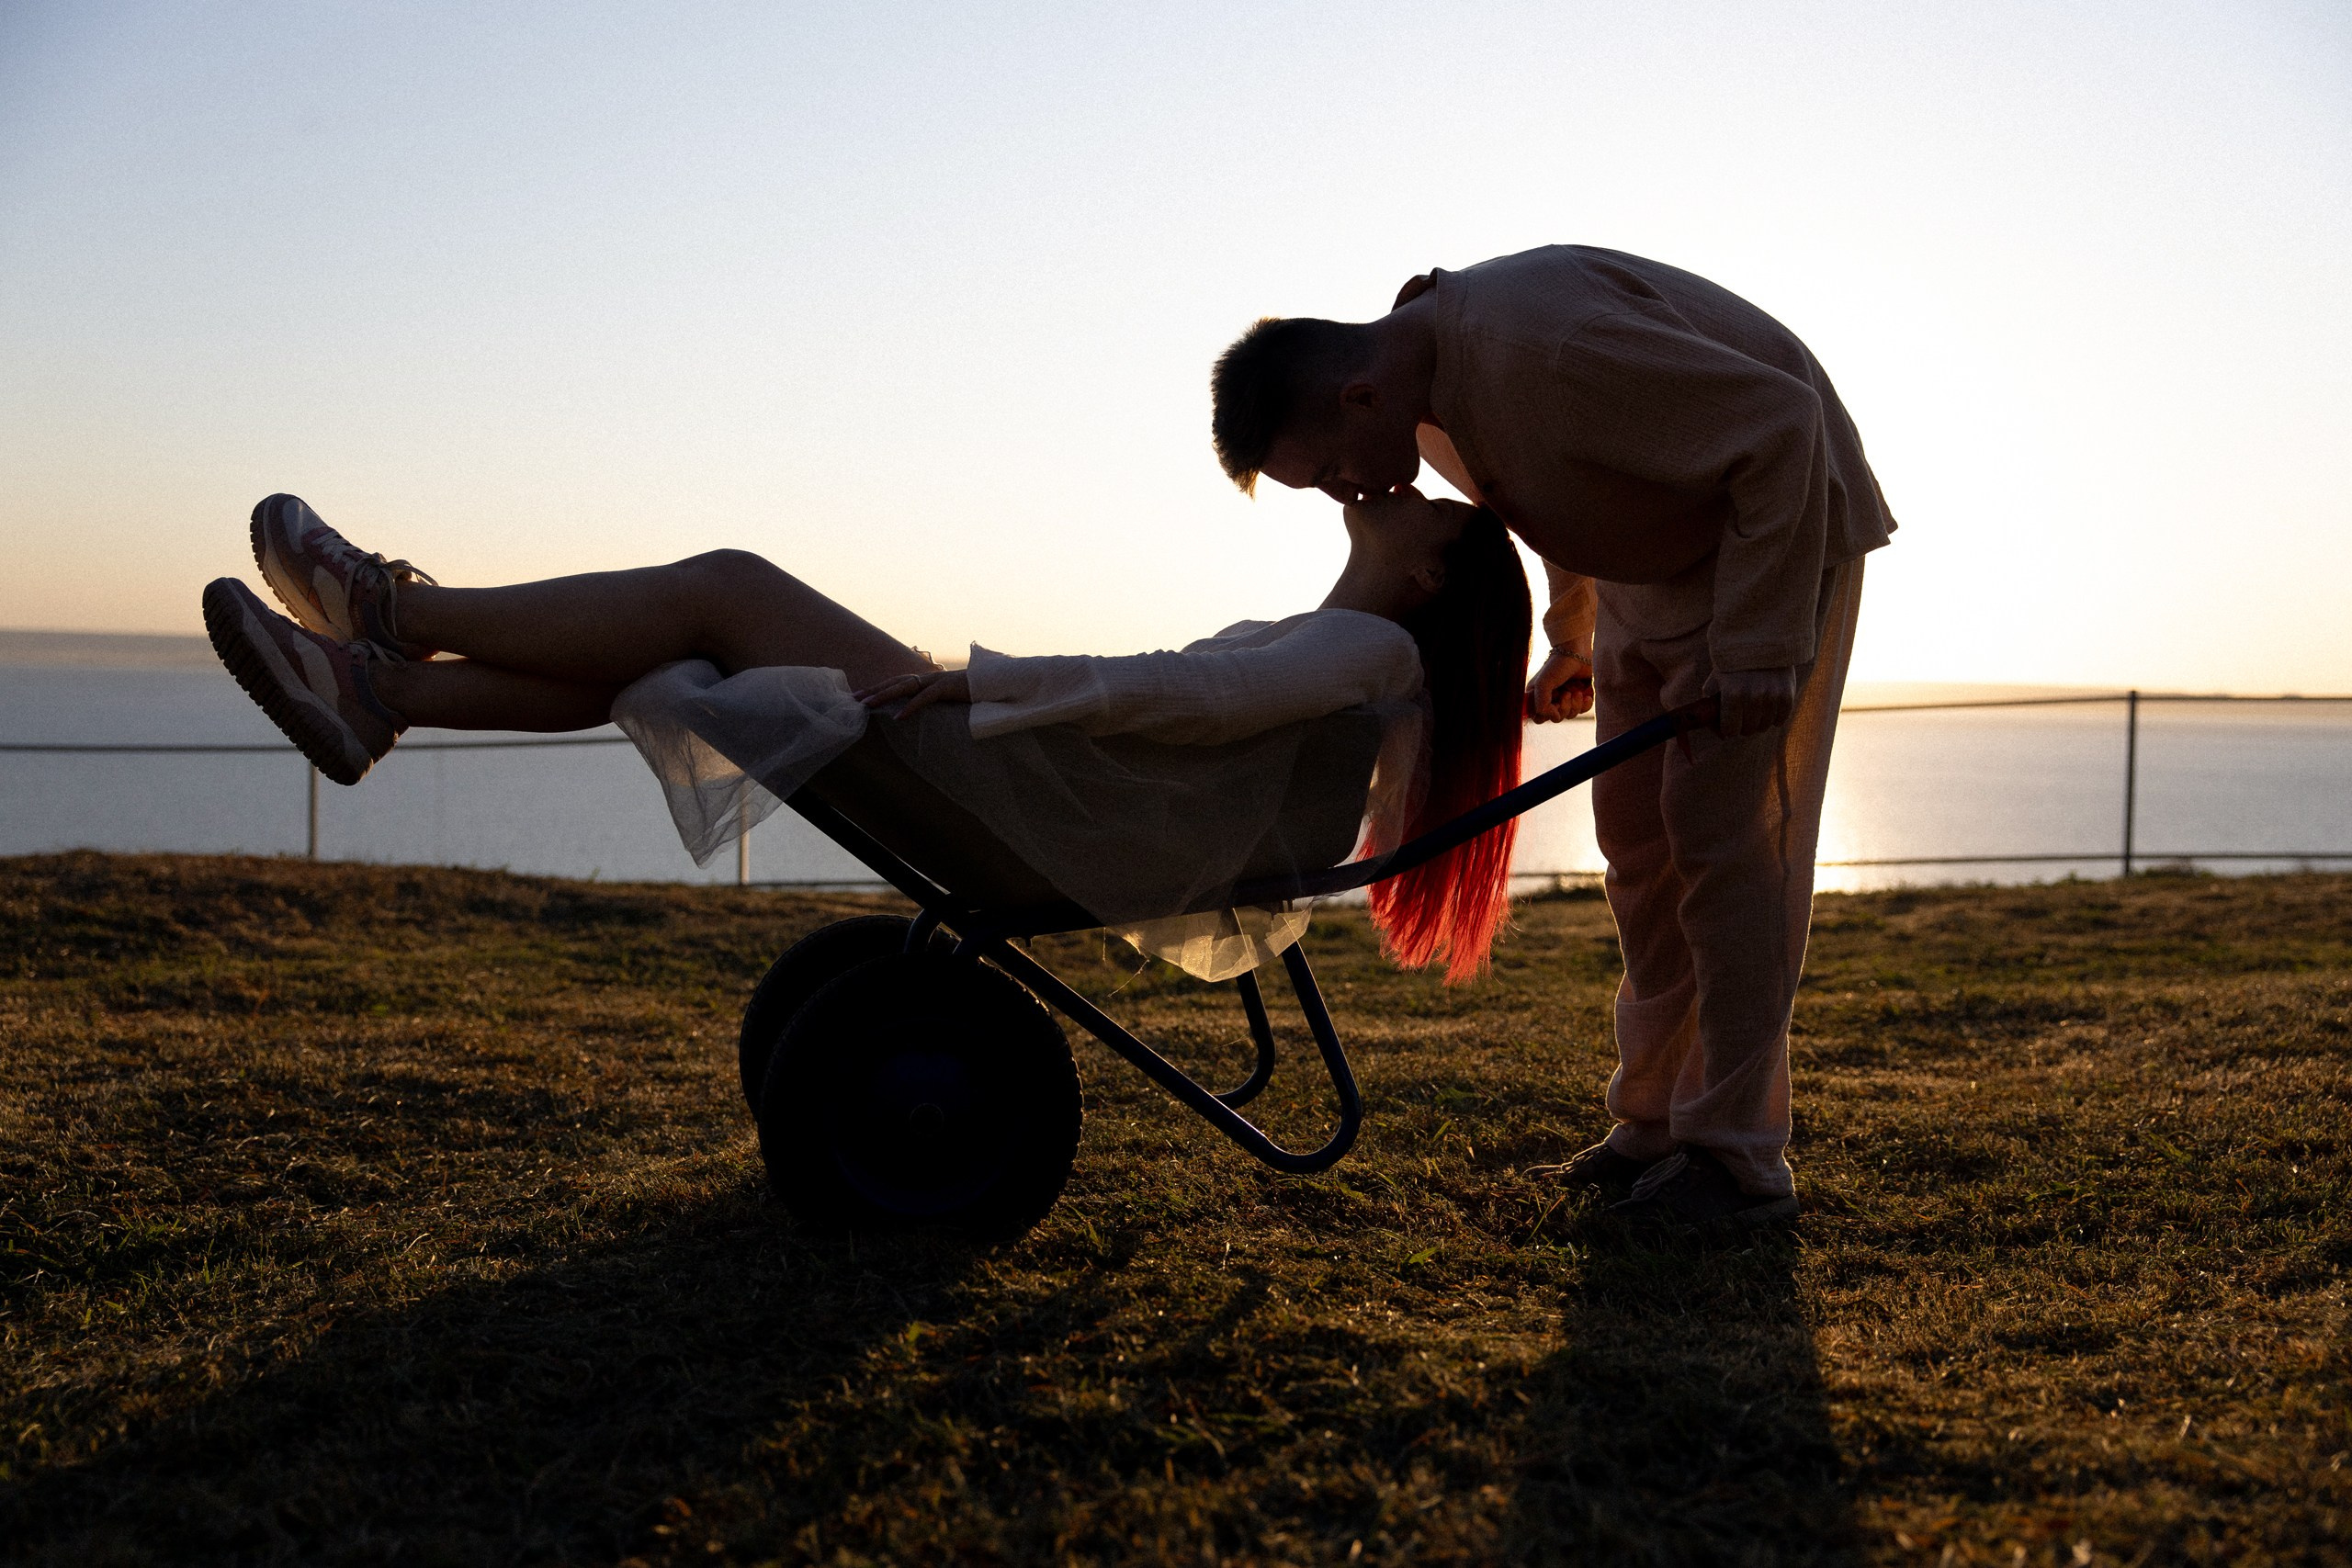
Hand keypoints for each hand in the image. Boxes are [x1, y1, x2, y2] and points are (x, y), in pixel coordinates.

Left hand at [854, 668, 970, 717]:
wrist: (997, 683)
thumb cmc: (973, 694)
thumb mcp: (948, 701)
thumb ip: (934, 703)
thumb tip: (918, 714)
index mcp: (926, 681)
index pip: (897, 683)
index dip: (878, 688)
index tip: (859, 696)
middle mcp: (928, 678)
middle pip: (894, 682)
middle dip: (873, 690)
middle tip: (853, 699)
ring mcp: (937, 681)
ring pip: (905, 687)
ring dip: (884, 696)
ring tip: (867, 704)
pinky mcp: (948, 687)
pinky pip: (926, 698)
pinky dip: (911, 707)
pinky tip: (898, 717)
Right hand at [1525, 646, 1594, 722]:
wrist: (1577, 652)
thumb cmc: (1557, 666)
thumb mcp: (1543, 685)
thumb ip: (1541, 705)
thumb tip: (1554, 717)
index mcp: (1538, 697)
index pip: (1538, 718)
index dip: (1546, 714)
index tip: (1552, 702)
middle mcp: (1552, 699)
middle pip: (1556, 719)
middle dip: (1563, 707)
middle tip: (1566, 693)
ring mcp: (1567, 699)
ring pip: (1570, 715)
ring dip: (1575, 704)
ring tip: (1576, 689)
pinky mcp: (1581, 697)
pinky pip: (1583, 711)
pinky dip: (1585, 704)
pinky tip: (1585, 693)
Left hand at [1706, 666, 1797, 737]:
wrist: (1764, 639)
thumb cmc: (1736, 659)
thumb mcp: (1718, 675)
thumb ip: (1711, 695)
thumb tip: (1709, 717)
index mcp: (1732, 694)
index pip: (1730, 730)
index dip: (1728, 730)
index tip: (1729, 727)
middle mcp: (1752, 697)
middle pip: (1747, 730)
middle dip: (1743, 727)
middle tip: (1742, 721)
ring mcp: (1771, 697)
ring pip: (1764, 726)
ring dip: (1759, 723)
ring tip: (1756, 714)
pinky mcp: (1787, 694)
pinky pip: (1781, 718)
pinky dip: (1775, 719)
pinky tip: (1770, 712)